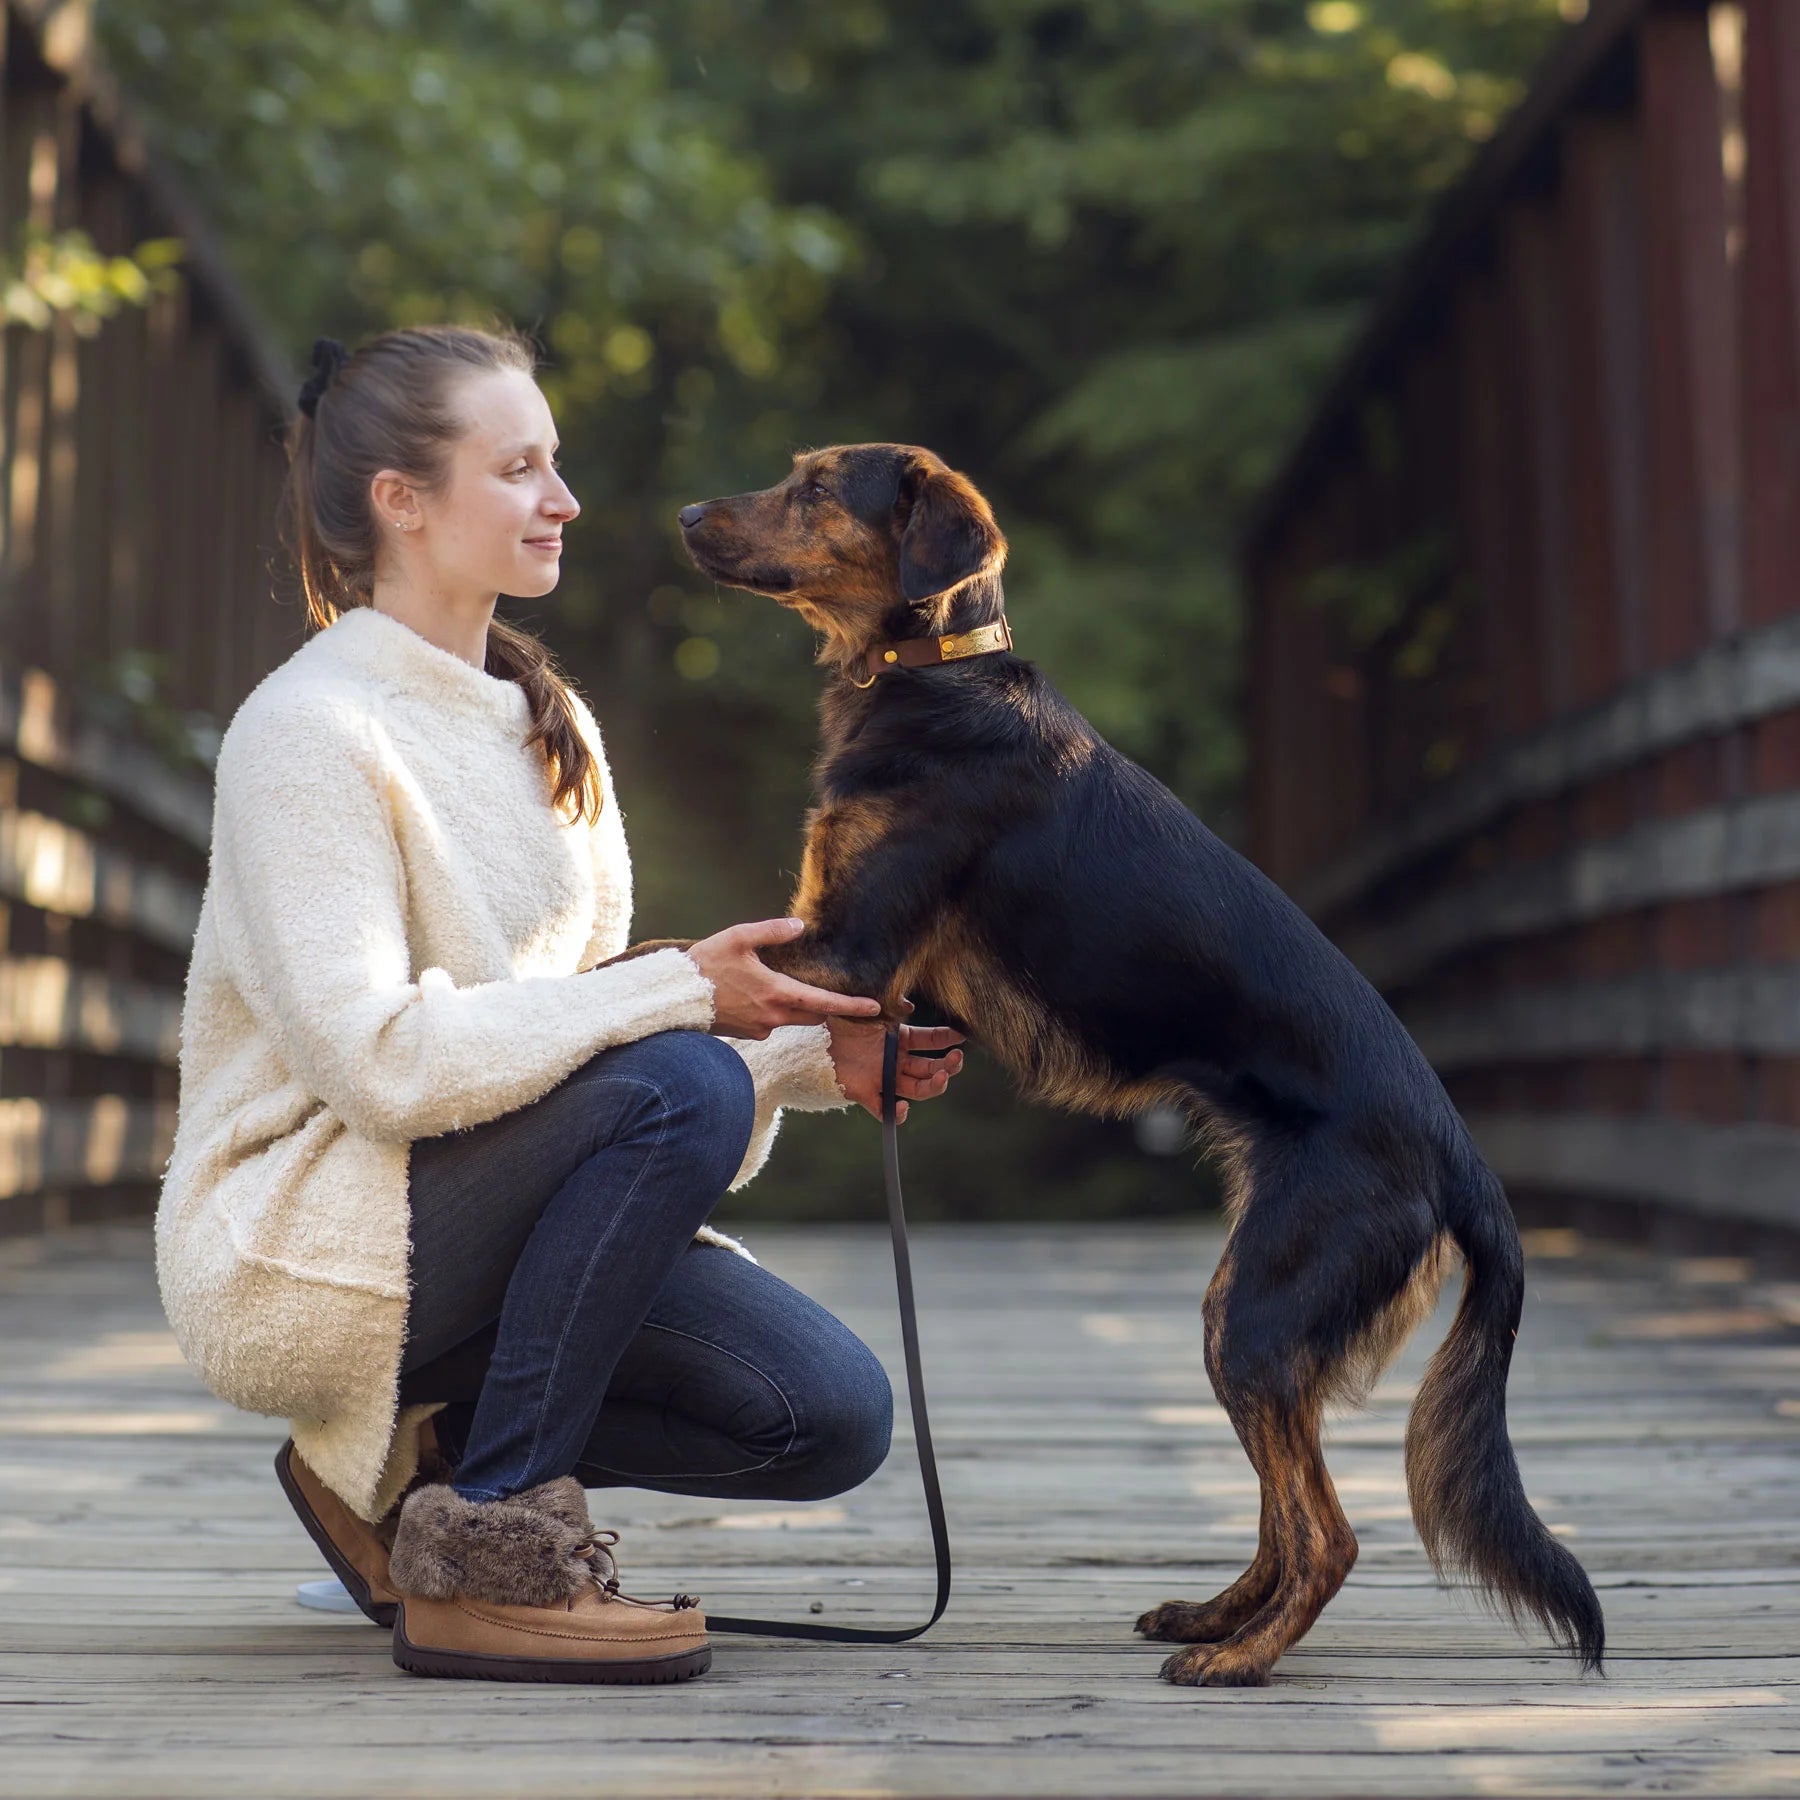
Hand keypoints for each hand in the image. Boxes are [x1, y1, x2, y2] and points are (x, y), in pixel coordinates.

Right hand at [687, 918, 883, 1040]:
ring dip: (795, 1007)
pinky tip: (751, 995)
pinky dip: (771, 1011)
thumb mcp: (738, 938)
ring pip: (791, 1019)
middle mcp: (774, 1017)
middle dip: (823, 1006)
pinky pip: (770, 1024)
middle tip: (829, 991)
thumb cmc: (706, 966)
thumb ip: (772, 931)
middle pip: (813, 1015)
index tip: (875, 1007)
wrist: (676, 999)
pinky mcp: (747, 1036)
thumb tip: (799, 926)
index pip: (824, 1002)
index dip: (852, 1005)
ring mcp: (760, 1030)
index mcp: (777, 993)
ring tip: (775, 985)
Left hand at [827, 1018, 966, 1122]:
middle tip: (956, 1059)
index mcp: (899, 1038)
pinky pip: (883, 1110)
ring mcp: (883, 1078)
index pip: (930, 1040)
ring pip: (916, 1089)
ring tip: (941, 1078)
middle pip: (929, 1068)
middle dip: (947, 1065)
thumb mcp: (867, 1006)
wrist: (812, 1038)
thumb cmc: (840, 1018)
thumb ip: (889, 1004)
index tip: (962, 1036)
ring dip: (933, 1086)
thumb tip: (909, 1005)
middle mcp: (896, 1060)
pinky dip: (895, 1113)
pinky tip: (903, 1108)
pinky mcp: (866, 1093)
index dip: (947, 1038)